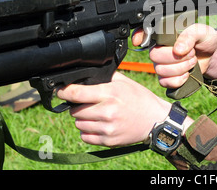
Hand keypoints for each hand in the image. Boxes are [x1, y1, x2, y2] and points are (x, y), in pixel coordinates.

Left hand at [56, 72, 191, 146]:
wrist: (155, 120)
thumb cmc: (140, 98)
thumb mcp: (125, 82)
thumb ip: (104, 78)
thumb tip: (84, 75)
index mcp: (110, 94)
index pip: (77, 93)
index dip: (65, 91)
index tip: (61, 91)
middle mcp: (107, 112)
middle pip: (74, 111)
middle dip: (77, 106)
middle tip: (88, 103)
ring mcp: (107, 128)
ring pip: (79, 124)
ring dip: (83, 119)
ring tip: (96, 114)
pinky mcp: (108, 141)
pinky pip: (85, 137)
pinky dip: (88, 131)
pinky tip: (98, 124)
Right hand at [132, 24, 216, 89]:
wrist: (214, 55)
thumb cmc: (205, 39)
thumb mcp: (201, 31)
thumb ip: (189, 36)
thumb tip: (178, 49)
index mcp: (164, 34)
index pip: (144, 32)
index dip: (139, 36)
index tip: (139, 42)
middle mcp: (160, 49)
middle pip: (154, 56)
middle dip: (175, 57)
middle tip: (191, 52)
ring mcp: (163, 64)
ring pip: (160, 70)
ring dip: (180, 68)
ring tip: (192, 61)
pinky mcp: (169, 78)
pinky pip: (165, 83)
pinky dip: (178, 80)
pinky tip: (187, 74)